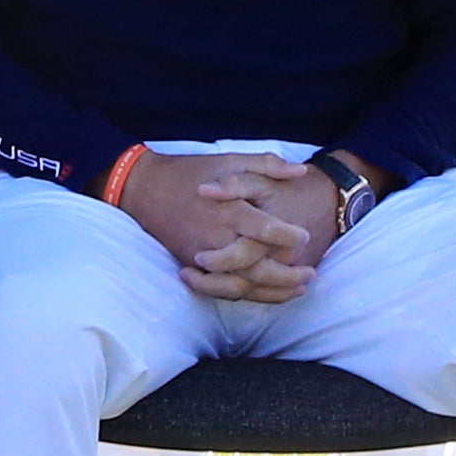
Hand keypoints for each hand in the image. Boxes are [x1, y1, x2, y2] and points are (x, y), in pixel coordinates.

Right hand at [134, 151, 338, 303]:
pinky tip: (268, 293)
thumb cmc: (191, 172)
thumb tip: (301, 171)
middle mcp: (216, 237)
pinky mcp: (194, 265)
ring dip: (274, 291)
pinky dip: (248, 295)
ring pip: (243, 284)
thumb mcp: (229, 160)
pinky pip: (223, 288)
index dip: (289, 236)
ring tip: (298, 288)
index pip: (266, 230)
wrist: (145, 188)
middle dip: (288, 275)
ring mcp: (203, 255)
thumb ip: (267, 165)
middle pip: (257, 267)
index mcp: (228, 209)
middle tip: (311, 273)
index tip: (305, 236)